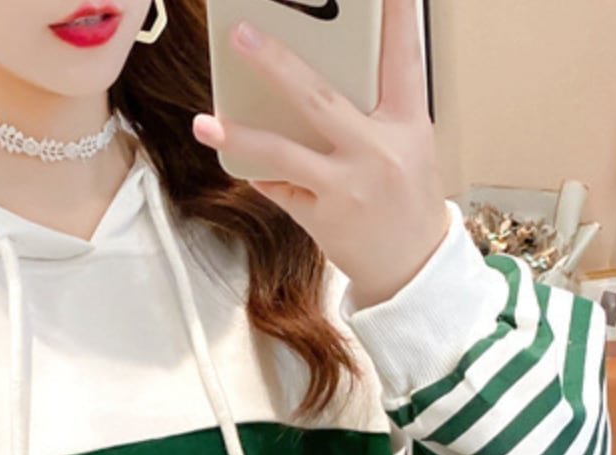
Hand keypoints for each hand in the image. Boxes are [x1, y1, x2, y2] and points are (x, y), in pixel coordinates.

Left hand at [191, 0, 449, 309]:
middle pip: (319, 97)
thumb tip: (309, 83)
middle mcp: (378, 151)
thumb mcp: (408, 146)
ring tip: (205, 121)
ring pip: (284, 151)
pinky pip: (279, 187)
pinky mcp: (324, 217)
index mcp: (408, 123)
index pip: (403, 59)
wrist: (411, 267)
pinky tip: (245, 164)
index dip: (396, 19)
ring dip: (240, 133)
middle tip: (241, 35)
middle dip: (276, 63)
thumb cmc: (405, 198)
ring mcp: (348, 186)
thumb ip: (373, 113)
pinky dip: (262, 174)